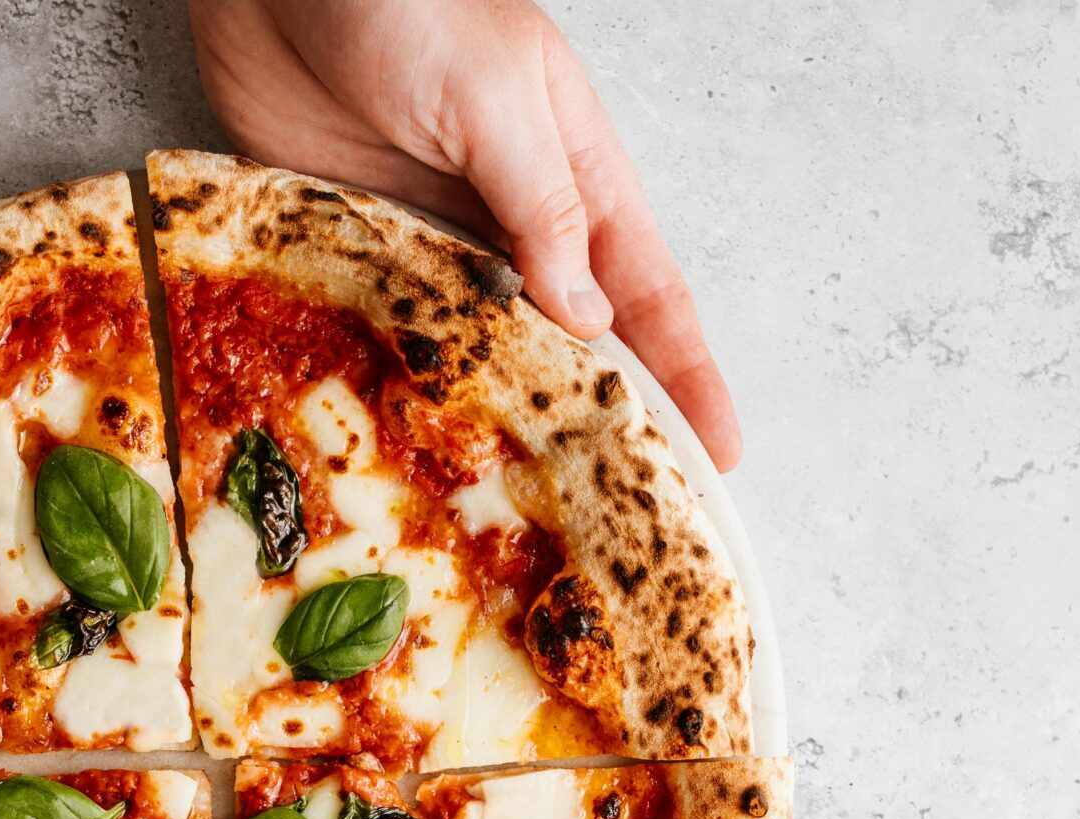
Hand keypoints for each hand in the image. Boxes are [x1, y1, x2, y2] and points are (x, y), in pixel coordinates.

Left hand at [185, 0, 740, 468]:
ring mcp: (434, 238)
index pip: (650, 294)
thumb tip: (588, 321)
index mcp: (574, 172)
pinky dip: (410, 383)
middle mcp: (512, 218)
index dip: (689, 375)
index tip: (722, 451)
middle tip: (622, 507)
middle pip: (574, 340)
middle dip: (601, 419)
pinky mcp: (358, 247)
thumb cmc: (404, 0)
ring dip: (500, 418)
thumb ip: (542, 209)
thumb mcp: (495, 99)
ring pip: (484, 349)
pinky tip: (420, 441)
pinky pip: (394, 330)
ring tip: (524, 505)